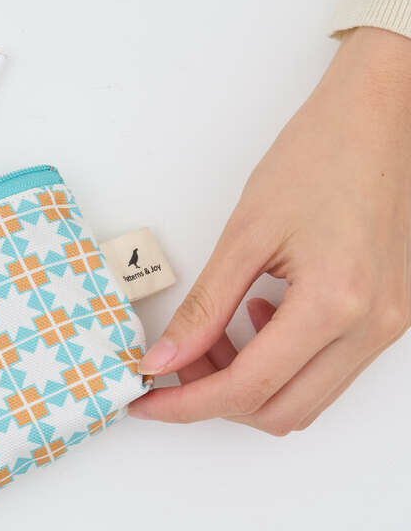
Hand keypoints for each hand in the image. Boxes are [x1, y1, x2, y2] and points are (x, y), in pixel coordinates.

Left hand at [129, 26, 410, 434]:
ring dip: (248, 385)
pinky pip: (326, 371)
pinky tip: (254, 319)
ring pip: (305, 400)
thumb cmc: (317, 156)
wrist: (380, 118)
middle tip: (172, 367)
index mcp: (335, 304)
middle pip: (280, 413)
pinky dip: (279, 364)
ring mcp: (386, 328)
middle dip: (215, 400)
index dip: (187, 404)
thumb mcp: (245, 234)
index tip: (145, 401)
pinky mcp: (388, 318)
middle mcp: (371, 328)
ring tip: (211, 337)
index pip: (248, 389)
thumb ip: (204, 307)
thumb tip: (163, 359)